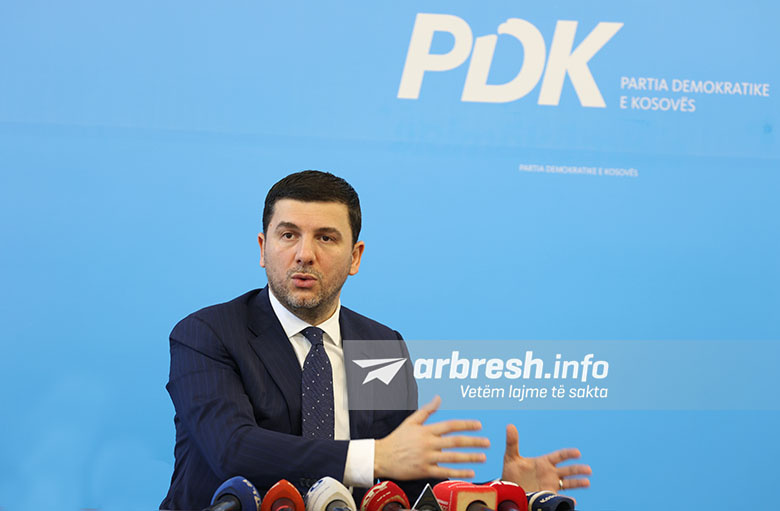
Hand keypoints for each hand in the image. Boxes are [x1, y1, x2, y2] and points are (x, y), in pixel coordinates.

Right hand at [374, 396, 489, 479]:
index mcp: (426, 430)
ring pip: (452, 457)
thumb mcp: (411, 421)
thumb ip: (427, 410)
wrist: (381, 457)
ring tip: (483, 457)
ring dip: (470, 457)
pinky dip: (458, 473)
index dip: (466, 425)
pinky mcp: (424, 471)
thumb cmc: (397, 439)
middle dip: (473, 441)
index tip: (479, 425)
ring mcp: (426, 458)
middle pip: (455, 441)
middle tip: (487, 442)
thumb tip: (438, 398)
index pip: (450, 425)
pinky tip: (470, 473)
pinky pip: (444, 472)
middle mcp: (428, 443)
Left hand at [501, 424, 591, 492]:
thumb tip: (510, 426)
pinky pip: (559, 498)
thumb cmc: (512, 472)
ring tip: (587, 483)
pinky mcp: (547, 495)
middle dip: (578, 470)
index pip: (559, 456)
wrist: (510, 490)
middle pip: (568, 470)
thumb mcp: (511, 457)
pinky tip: (572, 501)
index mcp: (544, 462)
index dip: (568, 454)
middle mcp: (550, 473)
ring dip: (578, 483)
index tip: (577, 453)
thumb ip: (512, 443)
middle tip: (588, 470)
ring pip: (568, 483)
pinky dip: (566, 499)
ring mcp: (550, 485)